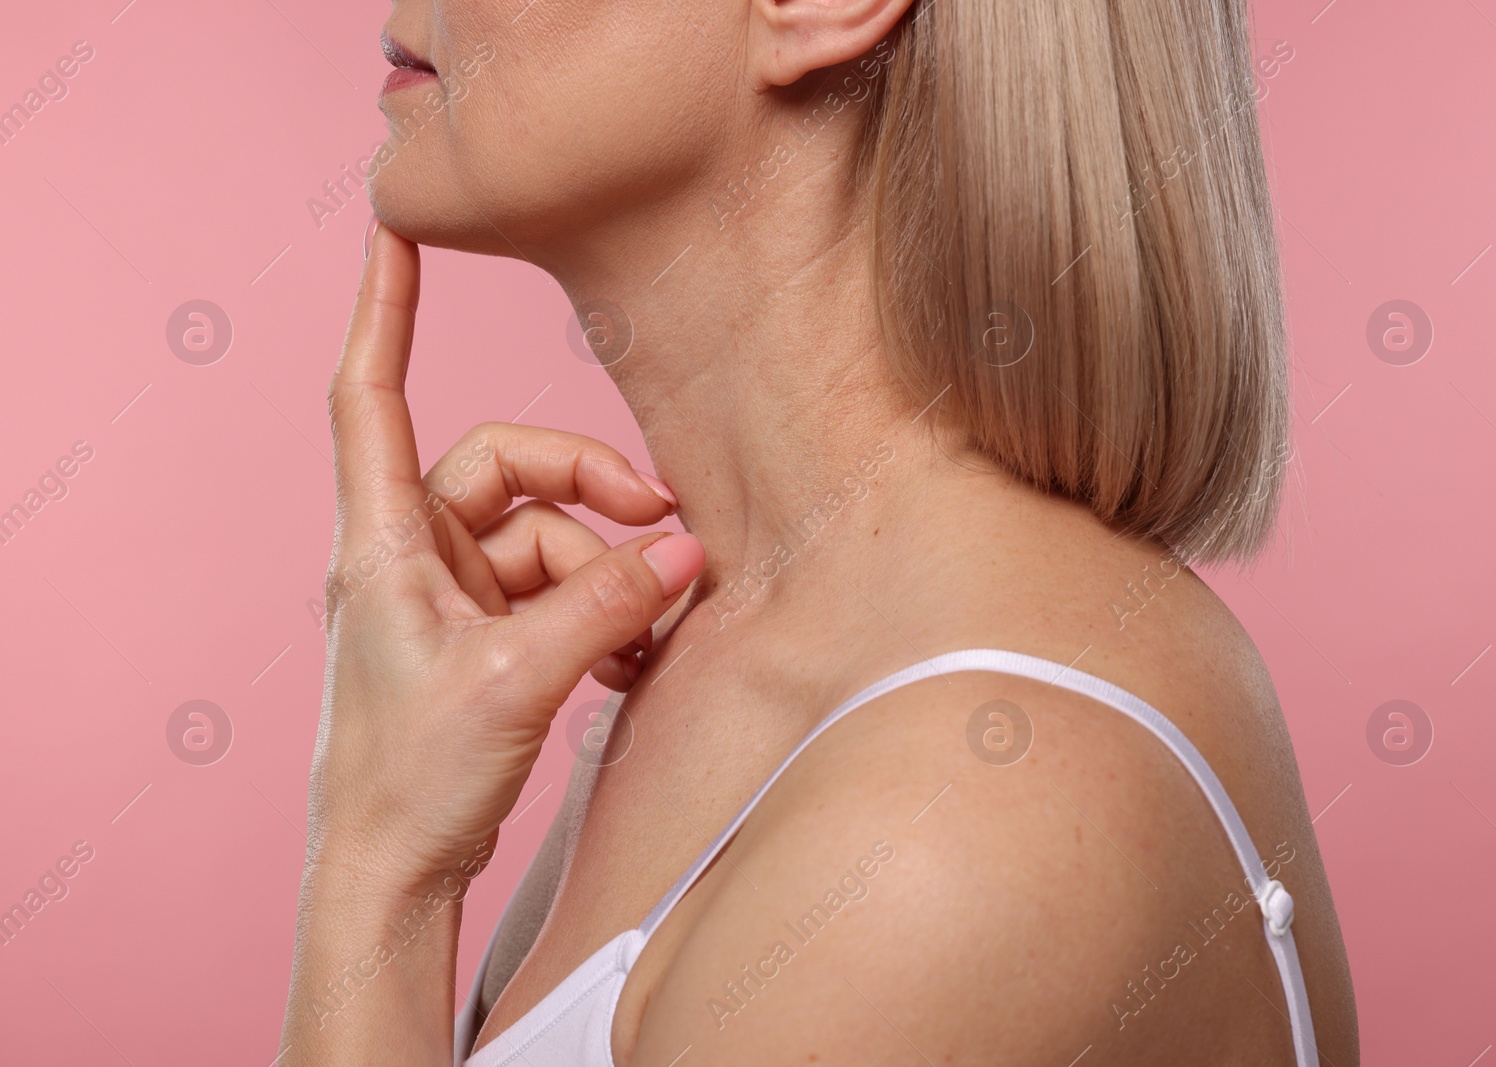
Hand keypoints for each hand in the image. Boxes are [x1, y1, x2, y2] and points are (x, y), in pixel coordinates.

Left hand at [310, 222, 703, 899]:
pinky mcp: (483, 633)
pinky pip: (557, 590)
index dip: (385, 308)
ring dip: (607, 579)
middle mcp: (414, 551)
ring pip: (550, 540)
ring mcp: (451, 593)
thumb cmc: (409, 778)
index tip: (394, 231)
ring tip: (643, 639)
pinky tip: (626, 662)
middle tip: (664, 533)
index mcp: (384, 540)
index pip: (371, 395)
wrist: (393, 873)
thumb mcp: (514, 679)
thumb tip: (681, 552)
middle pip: (511, 469)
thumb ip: (602, 606)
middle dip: (592, 497)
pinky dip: (599, 612)